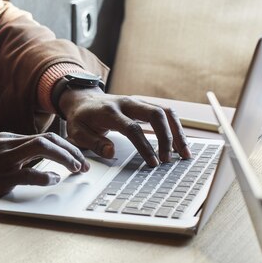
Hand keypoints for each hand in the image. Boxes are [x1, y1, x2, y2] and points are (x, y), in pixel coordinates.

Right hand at [0, 132, 87, 225]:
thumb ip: (13, 153)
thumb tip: (39, 159)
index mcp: (5, 138)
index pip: (42, 136)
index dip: (63, 146)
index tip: (75, 156)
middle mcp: (6, 144)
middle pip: (46, 138)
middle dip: (70, 149)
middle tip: (83, 162)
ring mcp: (3, 159)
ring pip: (42, 148)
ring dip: (64, 157)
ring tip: (76, 168)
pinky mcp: (1, 177)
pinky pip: (30, 174)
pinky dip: (46, 177)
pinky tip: (55, 181)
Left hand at [58, 87, 191, 166]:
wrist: (83, 99)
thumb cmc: (81, 118)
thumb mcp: (77, 132)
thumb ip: (93, 142)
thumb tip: (111, 152)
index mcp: (109, 111)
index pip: (132, 128)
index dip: (145, 146)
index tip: (153, 162)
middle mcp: (127, 103)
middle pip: (155, 114)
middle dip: (166, 137)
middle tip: (169, 159)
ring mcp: (137, 102)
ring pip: (164, 111)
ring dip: (177, 132)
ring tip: (184, 153)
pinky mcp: (144, 105)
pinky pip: (165, 113)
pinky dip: (175, 127)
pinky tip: (180, 144)